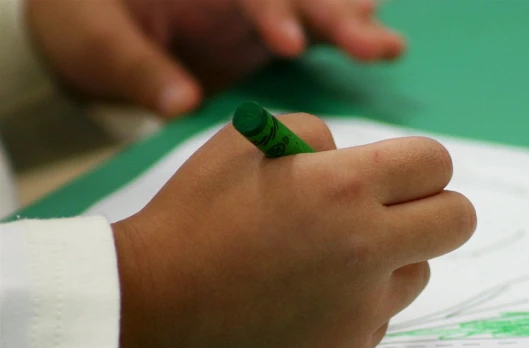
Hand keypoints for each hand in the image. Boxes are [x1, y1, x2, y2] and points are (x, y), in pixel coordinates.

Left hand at [26, 0, 404, 116]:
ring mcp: (256, 6)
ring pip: (314, 8)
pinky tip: (382, 49)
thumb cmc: (87, 20)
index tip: (289, 44)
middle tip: (373, 43)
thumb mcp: (98, 41)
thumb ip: (139, 69)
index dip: (271, 11)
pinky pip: (315, 28)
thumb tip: (182, 104)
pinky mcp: (269, 29)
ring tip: (390, 49)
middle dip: (334, 17)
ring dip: (352, 26)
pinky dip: (345, 37)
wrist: (93, 20)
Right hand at [112, 114, 475, 347]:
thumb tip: (354, 158)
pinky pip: (382, 315)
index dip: (422, 164)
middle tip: (398, 211)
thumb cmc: (194, 216)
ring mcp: (363, 308)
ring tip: (333, 258)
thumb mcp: (247, 141)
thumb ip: (317, 137)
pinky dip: (361, 302)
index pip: (436, 164)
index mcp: (345, 188)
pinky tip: (309, 299)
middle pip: (458, 221)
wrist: (153, 307)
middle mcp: (368, 250)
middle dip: (436, 208)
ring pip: (420, 271)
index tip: (403, 174)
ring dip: (394, 258)